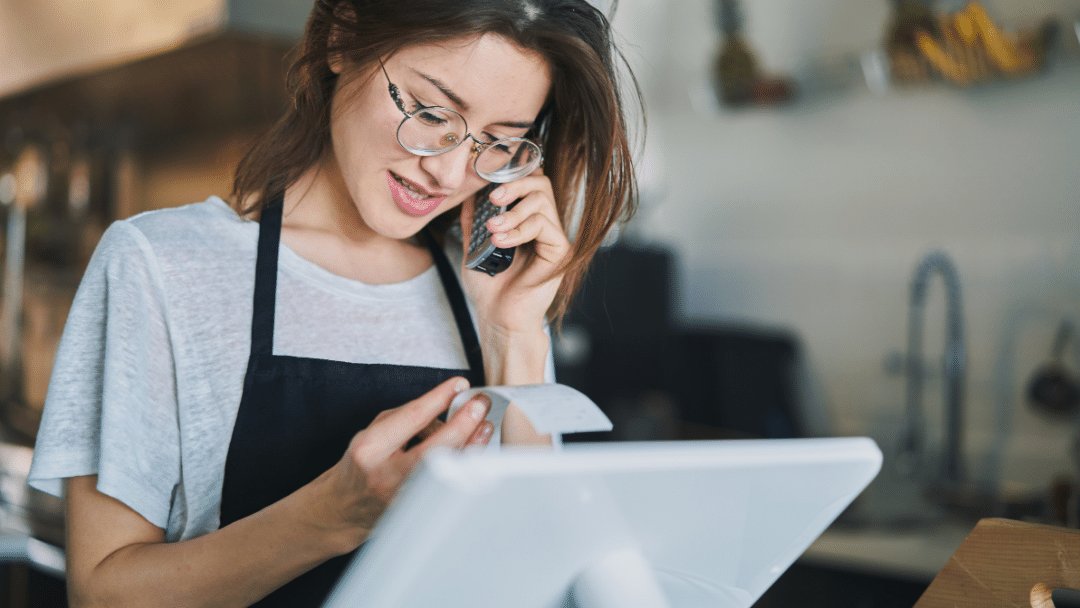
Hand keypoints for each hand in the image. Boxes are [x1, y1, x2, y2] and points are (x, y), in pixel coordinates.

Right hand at [323, 377, 492, 543]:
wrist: (345, 507)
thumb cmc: (363, 463)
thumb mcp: (374, 432)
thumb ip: (408, 418)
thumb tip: (448, 406)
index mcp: (370, 449)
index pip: (411, 418)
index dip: (439, 398)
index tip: (460, 384)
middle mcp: (386, 475)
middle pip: (435, 448)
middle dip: (463, 423)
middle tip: (480, 404)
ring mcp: (404, 498)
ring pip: (447, 469)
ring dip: (471, 444)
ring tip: (485, 424)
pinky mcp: (418, 511)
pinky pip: (448, 484)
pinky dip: (463, 464)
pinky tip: (474, 450)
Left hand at [460, 167, 570, 336]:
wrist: (499, 318)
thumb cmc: (489, 287)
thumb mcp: (474, 246)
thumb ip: (473, 219)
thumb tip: (468, 192)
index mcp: (526, 220)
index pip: (529, 182)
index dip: (513, 175)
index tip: (488, 184)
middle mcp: (544, 225)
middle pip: (541, 183)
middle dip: (515, 184)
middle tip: (494, 199)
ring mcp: (553, 237)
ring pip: (542, 201)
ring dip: (513, 211)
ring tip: (493, 230)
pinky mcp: (560, 251)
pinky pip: (543, 225)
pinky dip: (519, 230)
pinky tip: (501, 243)